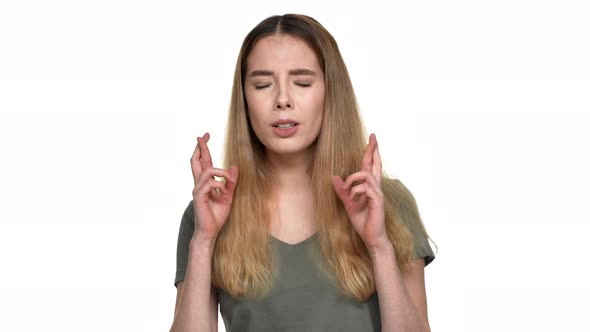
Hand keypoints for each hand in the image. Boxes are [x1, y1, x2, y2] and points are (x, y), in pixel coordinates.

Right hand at [190, 132, 238, 242]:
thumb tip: (234, 167)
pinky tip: (222, 190)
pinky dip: (218, 183)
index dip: (203, 149)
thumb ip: (231, 183)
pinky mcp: (199, 197)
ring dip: (220, 172)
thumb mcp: (228, 196)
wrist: (210, 232)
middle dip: (200, 148)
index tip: (205, 136)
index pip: (203, 162)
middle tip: (202, 136)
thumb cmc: (217, 216)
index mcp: (206, 183)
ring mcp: (198, 190)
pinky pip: (209, 183)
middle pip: (196, 161)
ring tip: (228, 180)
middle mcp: (199, 184)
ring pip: (206, 171)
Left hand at [331, 134, 388, 249]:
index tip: (372, 139)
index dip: (371, 152)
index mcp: (369, 187)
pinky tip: (353, 200)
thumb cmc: (362, 221)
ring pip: (366, 175)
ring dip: (353, 179)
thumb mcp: (348, 204)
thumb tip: (334, 177)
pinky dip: (356, 191)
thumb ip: (342, 191)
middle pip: (375, 164)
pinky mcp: (377, 201)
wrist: (371, 237)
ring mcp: (377, 193)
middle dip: (373, 150)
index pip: (370, 166)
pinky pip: (366, 188)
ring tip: (348, 192)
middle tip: (373, 137)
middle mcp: (375, 187)